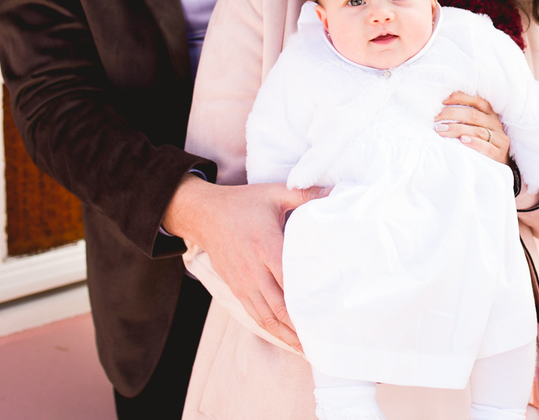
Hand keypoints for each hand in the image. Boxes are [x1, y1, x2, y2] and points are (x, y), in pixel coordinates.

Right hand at [161, 176, 327, 350]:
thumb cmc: (242, 203)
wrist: (204, 214)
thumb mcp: (273, 193)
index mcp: (266, 245)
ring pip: (266, 316)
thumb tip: (334, 191)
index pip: (289, 279)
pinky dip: (270, 328)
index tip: (326, 311)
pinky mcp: (236, 288)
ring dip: (286, 334)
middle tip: (322, 338)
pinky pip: (254, 313)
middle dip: (300, 326)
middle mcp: (254, 269)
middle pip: (279, 305)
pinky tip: (284, 336)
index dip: (306, 299)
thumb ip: (304, 195)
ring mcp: (243, 282)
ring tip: (307, 347)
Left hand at [434, 91, 509, 163]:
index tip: (442, 101)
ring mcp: (499, 139)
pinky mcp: (499, 154)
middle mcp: (495, 123)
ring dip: (457, 129)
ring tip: (441, 131)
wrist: (500, 164)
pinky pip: (487, 147)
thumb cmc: (483, 143)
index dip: (460, 98)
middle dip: (452, 114)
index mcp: (489, 114)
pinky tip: (462, 141)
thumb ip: (464, 118)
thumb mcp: (476, 128)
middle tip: (435, 119)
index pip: (476, 101)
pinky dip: (474, 143)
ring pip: (478, 131)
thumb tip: (441, 108)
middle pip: (474, 115)